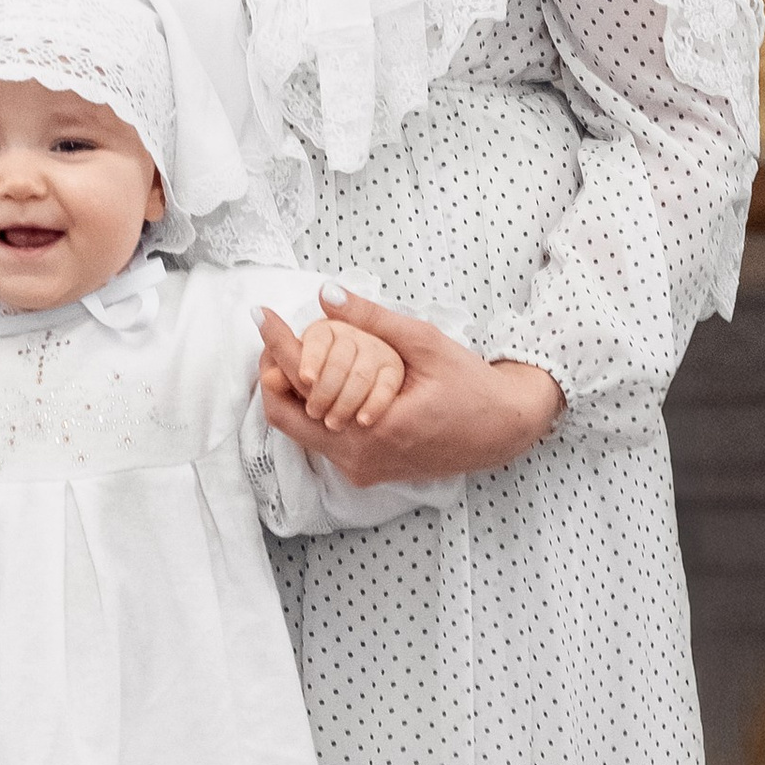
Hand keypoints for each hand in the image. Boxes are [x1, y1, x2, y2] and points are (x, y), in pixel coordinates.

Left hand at [257, 289, 560, 487]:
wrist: (503, 430)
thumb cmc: (471, 385)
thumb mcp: (425, 343)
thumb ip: (373, 319)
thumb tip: (326, 293)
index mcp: (375, 427)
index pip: (303, 383)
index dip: (277, 344)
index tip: (261, 314)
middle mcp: (360, 456)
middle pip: (284, 416)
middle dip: (273, 371)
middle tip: (275, 336)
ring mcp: (361, 469)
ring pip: (299, 430)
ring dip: (290, 391)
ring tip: (294, 351)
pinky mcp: (365, 471)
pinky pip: (320, 440)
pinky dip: (310, 408)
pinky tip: (319, 378)